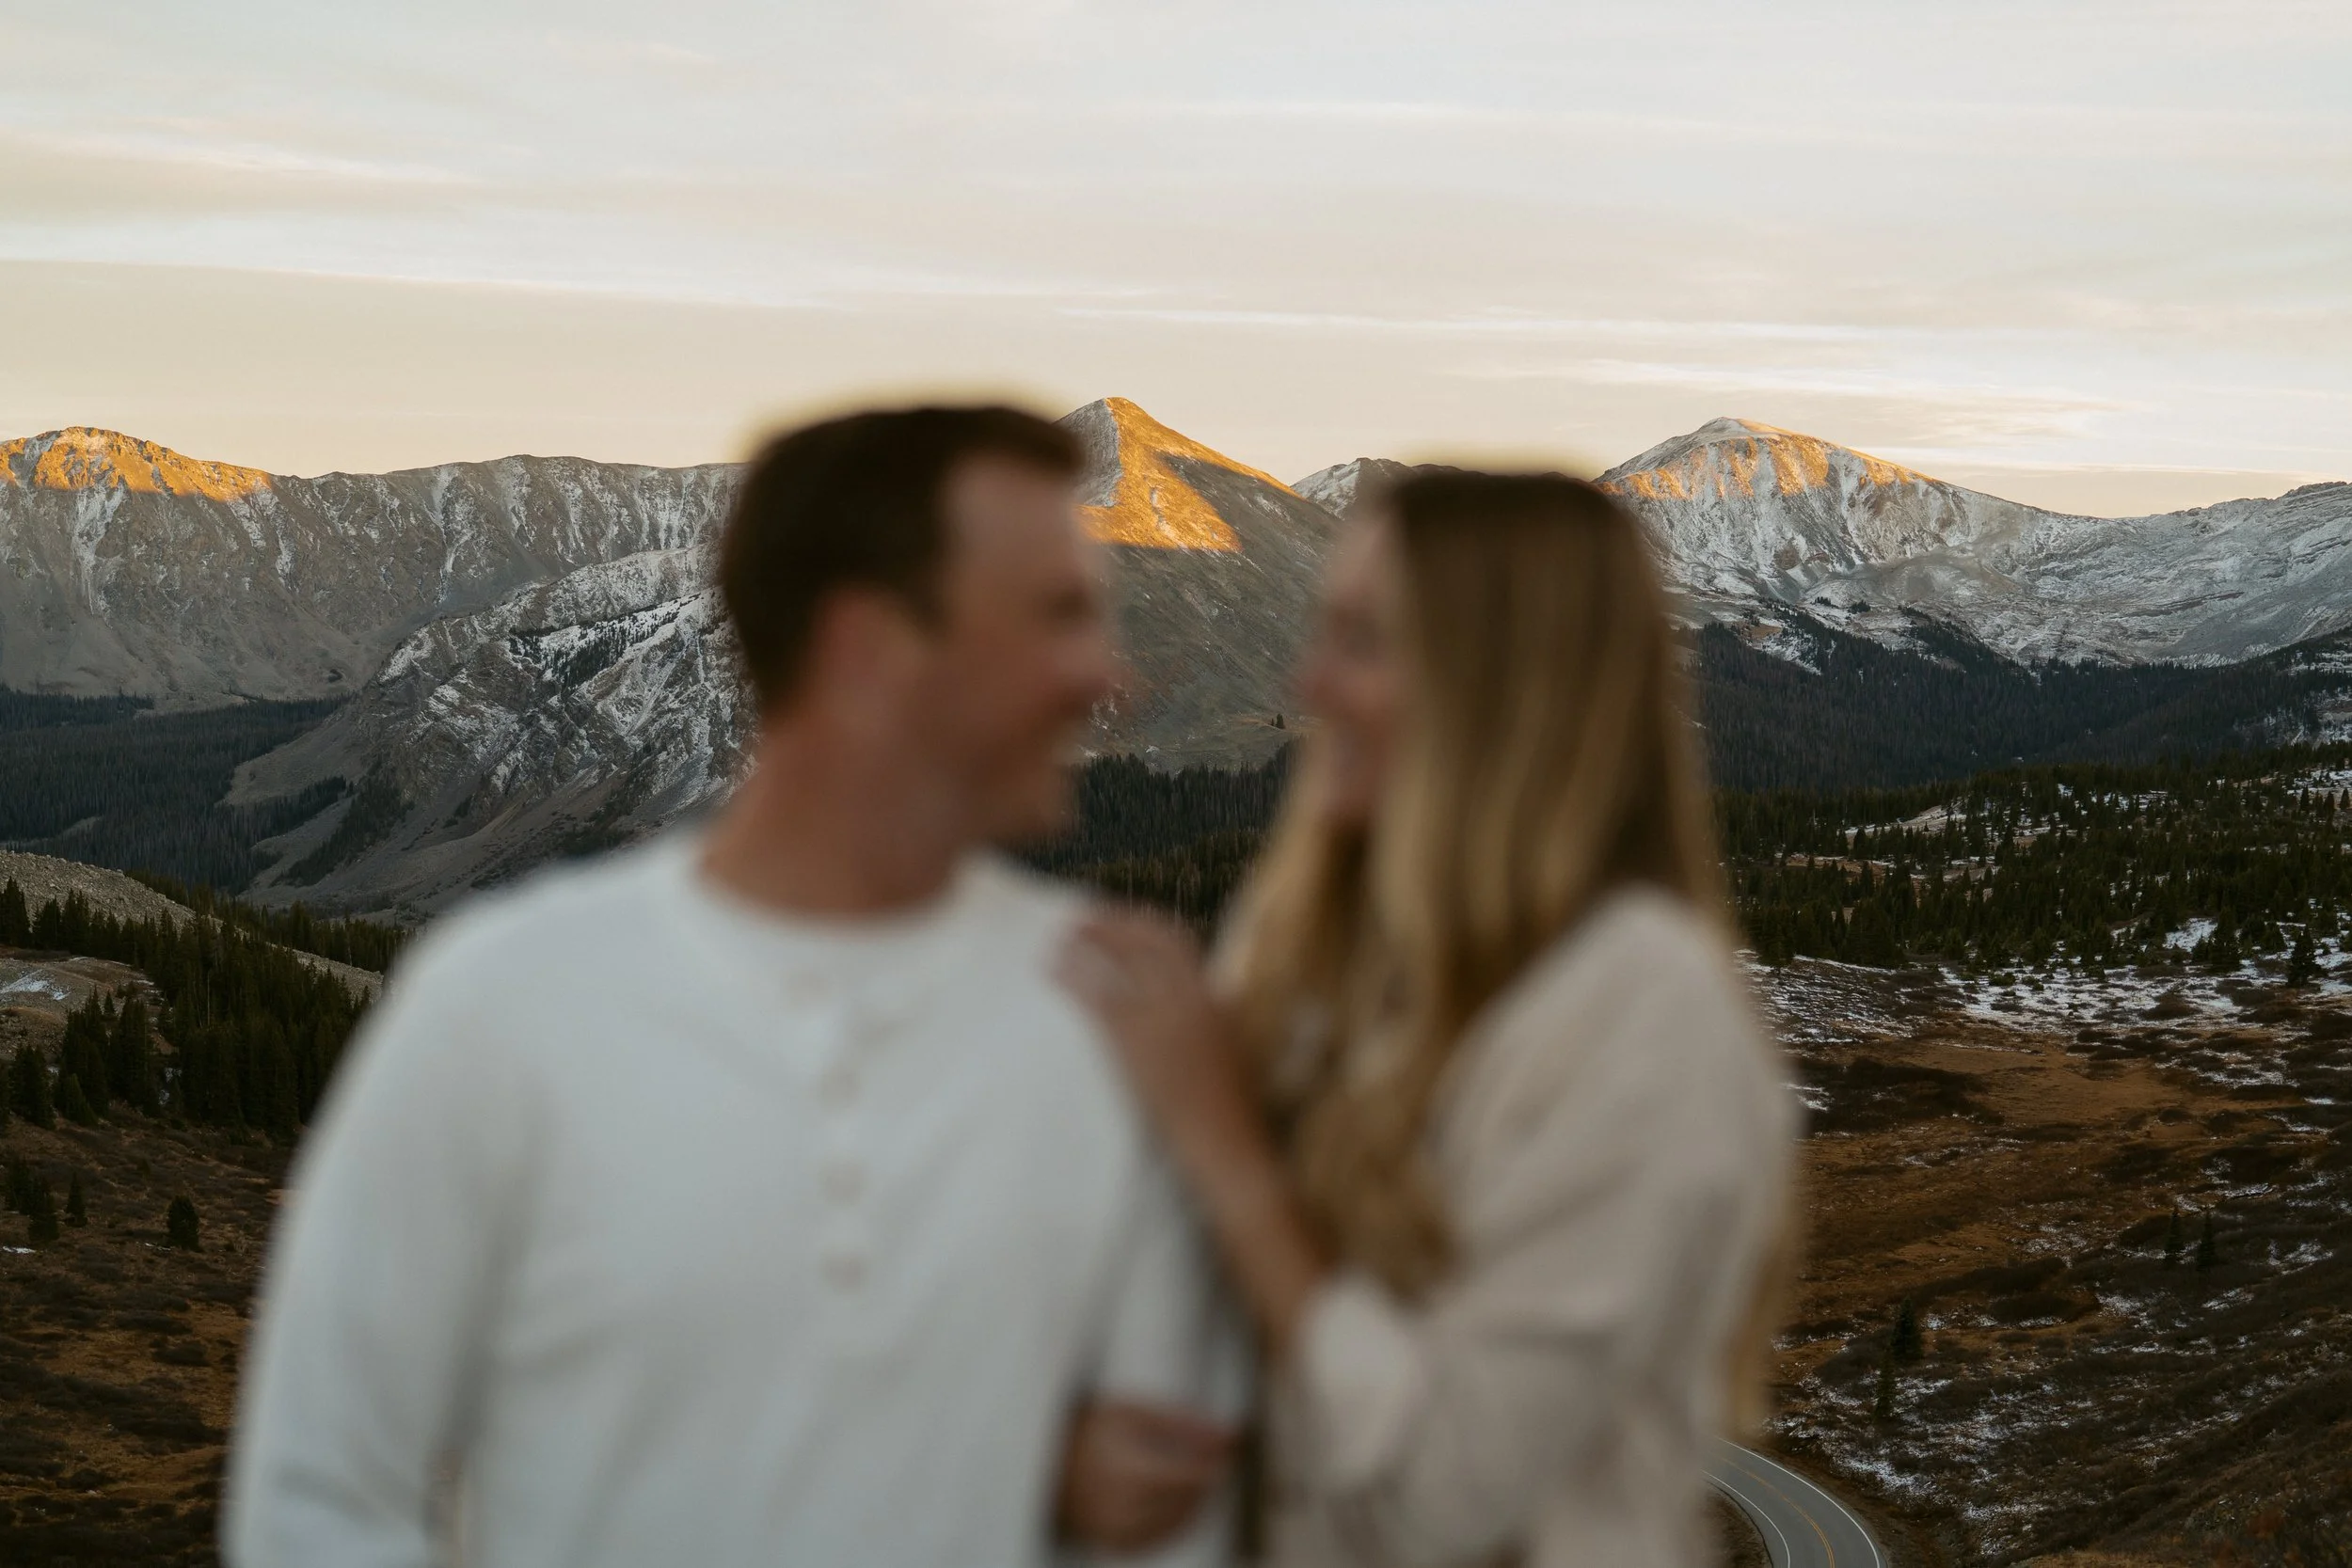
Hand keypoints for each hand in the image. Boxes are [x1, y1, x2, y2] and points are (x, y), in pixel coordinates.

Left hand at [1055, 909, 1257, 1167]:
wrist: (1224, 1142)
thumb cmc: (1228, 1105)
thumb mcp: (1227, 1046)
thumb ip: (1207, 1015)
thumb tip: (1187, 995)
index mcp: (1211, 998)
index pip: (1175, 942)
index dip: (1142, 924)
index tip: (1117, 916)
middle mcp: (1187, 1000)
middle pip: (1142, 944)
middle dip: (1108, 925)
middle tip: (1077, 918)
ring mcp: (1161, 1021)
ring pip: (1116, 965)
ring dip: (1084, 945)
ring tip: (1056, 940)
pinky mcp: (1135, 1047)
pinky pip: (1098, 1000)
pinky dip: (1073, 980)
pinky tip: (1053, 975)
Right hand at [1055, 1399, 1234, 1555]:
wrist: (1045, 1461)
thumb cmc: (1093, 1428)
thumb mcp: (1135, 1412)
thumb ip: (1185, 1423)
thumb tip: (1233, 1435)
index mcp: (1123, 1468)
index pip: (1187, 1479)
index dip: (1214, 1466)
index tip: (1227, 1451)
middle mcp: (1116, 1506)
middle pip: (1186, 1503)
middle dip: (1207, 1483)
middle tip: (1215, 1460)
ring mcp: (1113, 1531)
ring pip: (1177, 1526)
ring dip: (1197, 1503)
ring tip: (1195, 1476)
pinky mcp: (1114, 1545)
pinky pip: (1160, 1540)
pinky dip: (1177, 1522)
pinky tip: (1178, 1500)